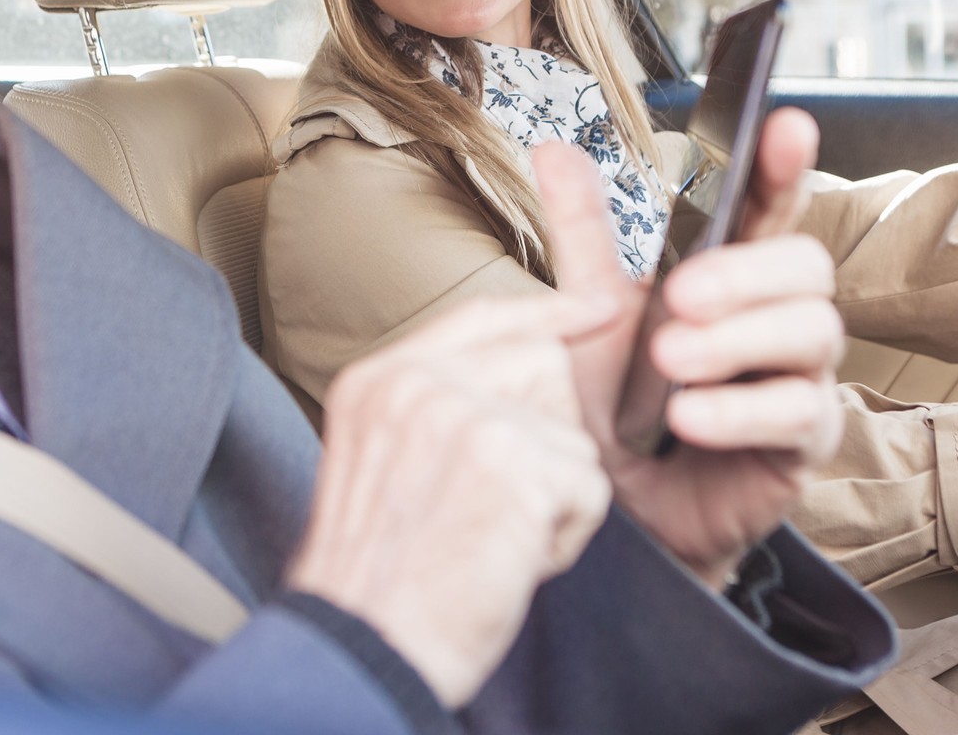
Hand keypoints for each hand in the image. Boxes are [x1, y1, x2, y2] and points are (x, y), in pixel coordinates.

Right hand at [285, 293, 612, 706]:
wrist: (363, 646)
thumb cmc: (378, 579)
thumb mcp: (378, 461)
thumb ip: (433, 407)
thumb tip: (525, 375)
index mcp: (381, 379)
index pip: (481, 316)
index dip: (545, 311)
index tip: (594, 311)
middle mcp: (419, 383)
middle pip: (543, 363)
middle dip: (548, 435)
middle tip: (501, 502)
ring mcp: (466, 416)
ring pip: (572, 436)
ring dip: (554, 498)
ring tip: (493, 539)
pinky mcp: (515, 464)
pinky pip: (588, 489)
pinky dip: (565, 538)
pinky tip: (510, 561)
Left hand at [532, 107, 845, 586]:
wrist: (615, 510)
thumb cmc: (613, 406)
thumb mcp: (589, 315)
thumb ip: (583, 234)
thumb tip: (553, 146)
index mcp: (733, 274)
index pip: (770, 207)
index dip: (784, 166)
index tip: (786, 125)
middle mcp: (778, 317)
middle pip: (807, 265)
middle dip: (745, 273)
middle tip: (676, 296)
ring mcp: (799, 380)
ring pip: (814, 331)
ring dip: (738, 339)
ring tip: (668, 360)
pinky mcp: (802, 446)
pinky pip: (799, 414)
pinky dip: (740, 409)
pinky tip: (686, 418)